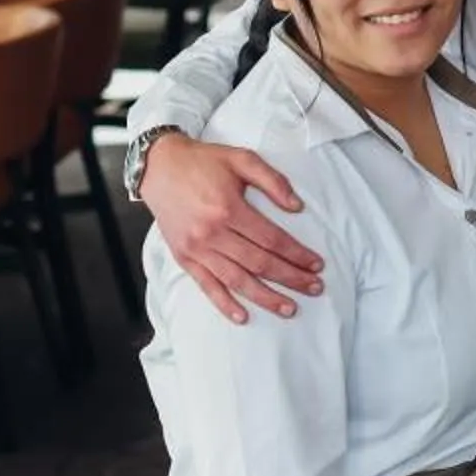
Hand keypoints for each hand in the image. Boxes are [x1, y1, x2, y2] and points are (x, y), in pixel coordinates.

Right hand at [139, 134, 322, 322]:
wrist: (158, 166)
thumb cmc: (203, 162)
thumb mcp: (242, 159)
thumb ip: (273, 181)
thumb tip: (297, 207)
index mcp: (229, 209)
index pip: (272, 240)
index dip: (298, 254)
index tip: (317, 264)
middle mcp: (212, 233)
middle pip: (260, 263)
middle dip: (291, 278)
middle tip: (315, 288)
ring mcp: (196, 249)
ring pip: (237, 280)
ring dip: (265, 297)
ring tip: (290, 309)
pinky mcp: (184, 258)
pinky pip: (207, 286)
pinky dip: (224, 304)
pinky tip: (243, 316)